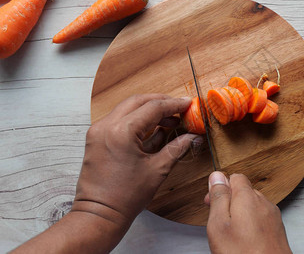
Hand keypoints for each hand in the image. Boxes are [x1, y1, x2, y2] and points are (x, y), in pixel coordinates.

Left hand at [72, 94, 201, 224]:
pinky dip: (136, 121)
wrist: (99, 215)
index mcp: (122, 131)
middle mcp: (106, 126)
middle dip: (161, 102)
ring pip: (127, 109)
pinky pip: (119, 121)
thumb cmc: (125, 197)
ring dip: (148, 111)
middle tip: (179, 108)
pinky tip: (153, 130)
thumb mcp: (157, 170)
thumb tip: (192, 137)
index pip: (153, 107)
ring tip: (169, 120)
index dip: (174, 104)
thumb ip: (177, 148)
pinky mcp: (96, 139)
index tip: (188, 104)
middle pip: (138, 101)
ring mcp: (98, 131)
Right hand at [205, 172, 291, 253]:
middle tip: (218, 221)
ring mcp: (272, 216)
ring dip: (240, 214)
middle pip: (244, 191)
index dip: (221, 187)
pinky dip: (251, 224)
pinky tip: (244, 240)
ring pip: (253, 205)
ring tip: (231, 233)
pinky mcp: (277, 229)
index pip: (235, 177)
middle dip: (230, 201)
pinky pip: (261, 218)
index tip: (212, 201)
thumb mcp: (218, 225)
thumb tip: (216, 176)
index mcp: (248, 197)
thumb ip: (218, 197)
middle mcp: (264, 202)